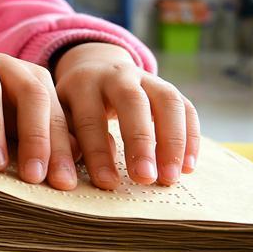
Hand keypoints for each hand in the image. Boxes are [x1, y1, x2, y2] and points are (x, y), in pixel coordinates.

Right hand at [0, 37, 78, 189]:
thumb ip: (46, 135)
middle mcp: (10, 67)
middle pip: (31, 94)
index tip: (64, 184)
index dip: (61, 150)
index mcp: (35, 80)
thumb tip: (77, 160)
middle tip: (34, 176)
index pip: (55, 115)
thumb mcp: (17, 118)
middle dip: (36, 136)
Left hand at [54, 42, 199, 189]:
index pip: (90, 118)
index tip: (107, 183)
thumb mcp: (61, 114)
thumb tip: (76, 159)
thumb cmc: (75, 105)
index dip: (98, 152)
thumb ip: (68, 136)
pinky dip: (190, 138)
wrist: (95, 68)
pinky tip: (188, 168)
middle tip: (145, 179)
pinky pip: (186, 108)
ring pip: (166, 101)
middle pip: (132, 102)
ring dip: (172, 141)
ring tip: (170, 178)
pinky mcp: (167, 87)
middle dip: (140, 142)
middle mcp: (116, 75)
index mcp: (82, 84)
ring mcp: (145, 78)